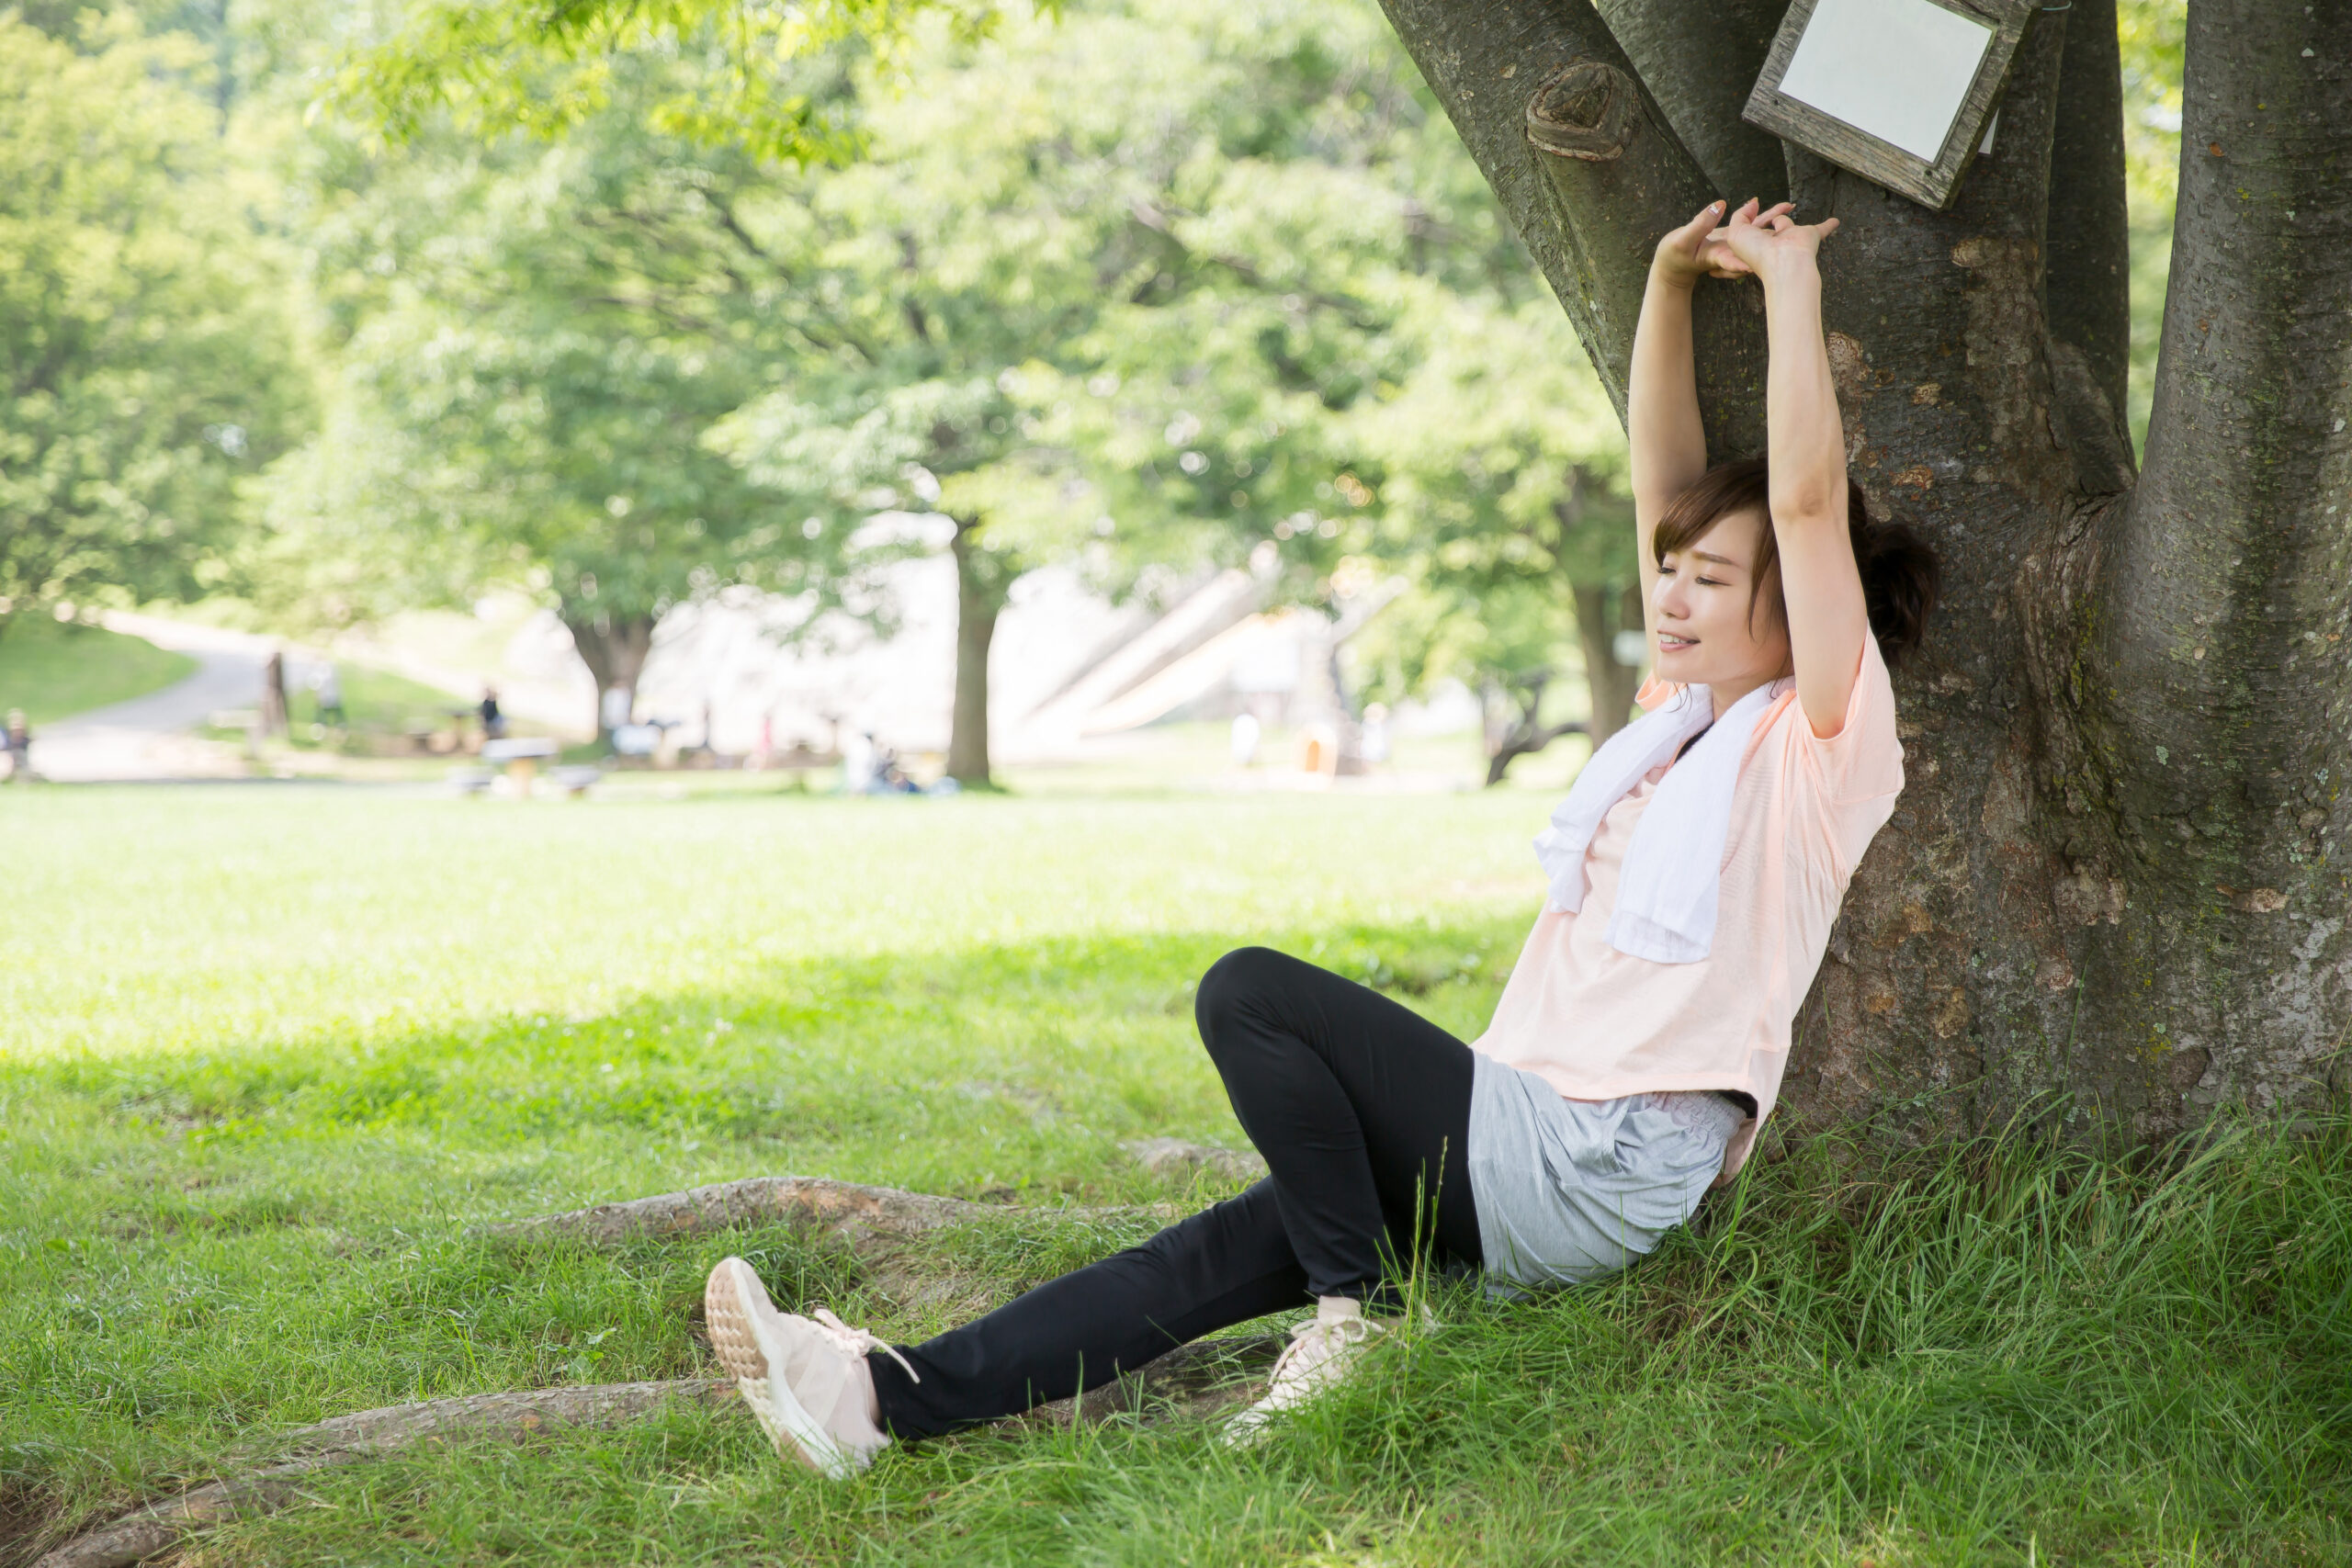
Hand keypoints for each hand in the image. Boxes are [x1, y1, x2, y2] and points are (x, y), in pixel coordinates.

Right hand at [1652, 198, 1789, 287]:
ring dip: (1773, 220)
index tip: (1762, 259)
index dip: (1749, 258)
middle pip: (1754, 246)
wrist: (1675, 262)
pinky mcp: (1733, 236)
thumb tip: (1721, 204)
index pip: (1734, 259)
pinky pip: (1751, 225)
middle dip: (1772, 240)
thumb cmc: (1673, 255)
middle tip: (1792, 229)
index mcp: (1717, 256)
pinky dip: (1763, 217)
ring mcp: (1733, 244)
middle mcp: (1730, 252)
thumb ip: (1701, 223)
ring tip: (1790, 205)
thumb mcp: (1682, 240)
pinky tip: (1777, 208)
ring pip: (1756, 232)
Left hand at [1714, 196, 1838, 279]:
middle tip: (1766, 214)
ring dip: (1784, 220)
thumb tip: (1754, 203)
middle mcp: (1772, 241)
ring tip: (1787, 213)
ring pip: (1786, 223)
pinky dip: (1827, 226)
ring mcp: (1791, 238)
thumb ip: (1741, 215)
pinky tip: (1834, 222)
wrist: (1783, 264)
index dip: (1748, 217)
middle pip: (1766, 224)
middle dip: (1764, 218)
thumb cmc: (1757, 253)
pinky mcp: (1809, 236)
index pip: (1751, 226)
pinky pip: (1821, 229)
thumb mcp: (1736, 232)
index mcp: (1755, 242)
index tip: (1751, 208)